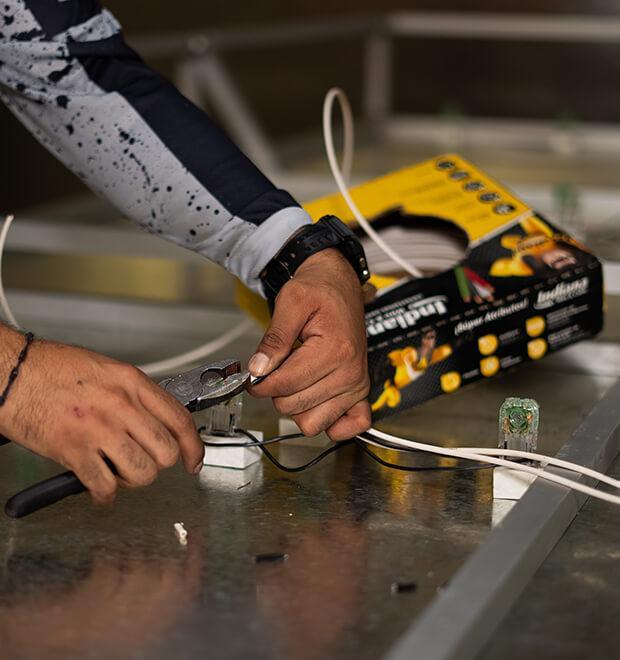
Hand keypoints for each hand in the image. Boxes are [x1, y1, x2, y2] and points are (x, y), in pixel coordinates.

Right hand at [0, 336, 203, 504]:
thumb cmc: (51, 369)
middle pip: (165, 451)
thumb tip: (156, 420)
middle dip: (158, 464)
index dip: (193, 446)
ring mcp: (98, 429)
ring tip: (119, 473)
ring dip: (133, 480)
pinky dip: (105, 495)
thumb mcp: (106, 370)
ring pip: (142, 472)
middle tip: (144, 462)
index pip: (179, 419)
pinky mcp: (74, 451)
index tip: (194, 460)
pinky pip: (105, 486)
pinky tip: (99, 488)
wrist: (10, 373)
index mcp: (131, 382)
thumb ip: (134, 395)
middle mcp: (120, 405)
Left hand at [248, 248, 370, 439]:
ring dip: (296, 407)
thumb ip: (273, 339)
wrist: (340, 287)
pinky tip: (316, 404)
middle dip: (277, 392)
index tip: (253, 374)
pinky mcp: (360, 394)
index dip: (260, 383)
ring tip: (296, 381)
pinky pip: (345, 428)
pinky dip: (329, 424)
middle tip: (277, 370)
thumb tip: (258, 370)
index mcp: (335, 350)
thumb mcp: (291, 302)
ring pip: (311, 423)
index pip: (284, 385)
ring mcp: (357, 387)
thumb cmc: (319, 291)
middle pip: (294, 407)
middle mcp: (350, 373)